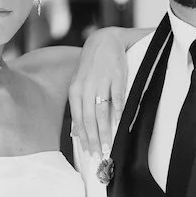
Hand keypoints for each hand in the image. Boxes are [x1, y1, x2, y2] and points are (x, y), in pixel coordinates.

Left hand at [69, 29, 128, 158]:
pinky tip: (119, 125)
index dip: (84, 138)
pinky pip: (117, 99)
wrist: (104, 42)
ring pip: (102, 113)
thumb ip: (78, 107)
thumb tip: (75, 132)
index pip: (79, 120)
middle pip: (89, 120)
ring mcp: (101, 83)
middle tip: (99, 155)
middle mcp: (86, 88)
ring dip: (105, 132)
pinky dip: (118, 113)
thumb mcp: (79, 85)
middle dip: (94, 140)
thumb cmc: (91, 67)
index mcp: (75, 91)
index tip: (88, 152)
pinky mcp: (116, 78)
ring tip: (109, 145)